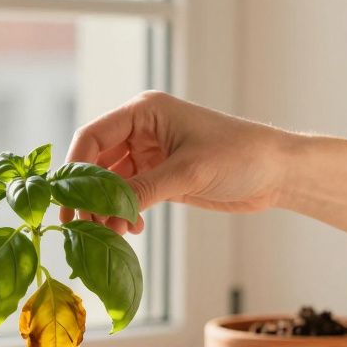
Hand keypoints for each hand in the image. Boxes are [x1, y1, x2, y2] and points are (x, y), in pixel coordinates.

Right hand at [60, 91, 296, 232]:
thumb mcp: (188, 172)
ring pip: (112, 183)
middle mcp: (143, 130)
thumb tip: (103, 214)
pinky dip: (124, 214)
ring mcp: (151, 154)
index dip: (75, 168)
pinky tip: (131, 231)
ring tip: (111, 235)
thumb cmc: (241, 156)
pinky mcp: (162, 177)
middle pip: (97, 162)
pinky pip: (130, 196)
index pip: (93, 136)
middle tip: (83, 228)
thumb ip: (143, 190)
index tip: (68, 202)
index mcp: (145, 112)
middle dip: (90, 196)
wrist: (278, 172)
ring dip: (107, 209)